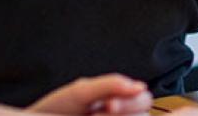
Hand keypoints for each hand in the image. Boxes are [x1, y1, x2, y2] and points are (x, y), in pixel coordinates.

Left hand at [27, 74, 149, 114]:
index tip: (110, 104)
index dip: (132, 101)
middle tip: (102, 111)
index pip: (144, 99)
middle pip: (144, 114)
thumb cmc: (52, 112)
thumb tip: (138, 86)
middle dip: (126, 111)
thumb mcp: (79, 94)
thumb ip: (110, 85)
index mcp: (118, 101)